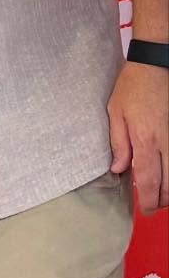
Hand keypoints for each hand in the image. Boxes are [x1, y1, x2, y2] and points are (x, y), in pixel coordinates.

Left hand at [109, 59, 168, 213]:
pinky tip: (166, 174)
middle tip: (153, 206)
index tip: (146, 210)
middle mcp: (166, 144)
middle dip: (163, 200)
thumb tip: (118, 169)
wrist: (155, 67)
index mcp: (145, 140)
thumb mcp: (115, 112)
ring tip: (160, 194)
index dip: (149, 199)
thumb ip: (118, 143)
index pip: (149, 180)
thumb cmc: (132, 87)